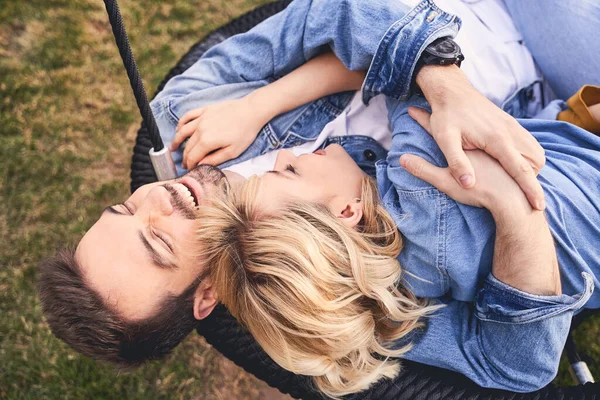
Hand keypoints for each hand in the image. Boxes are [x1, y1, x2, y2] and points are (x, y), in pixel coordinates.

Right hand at [171, 97, 267, 168]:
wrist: (251, 111)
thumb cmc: (245, 133)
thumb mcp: (233, 152)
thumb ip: (215, 160)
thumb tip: (201, 165)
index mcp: (207, 141)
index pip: (192, 157)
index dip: (189, 165)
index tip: (189, 170)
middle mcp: (200, 129)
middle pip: (188, 146)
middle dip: (185, 157)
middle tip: (184, 164)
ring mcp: (201, 118)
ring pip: (183, 131)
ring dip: (176, 140)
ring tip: (172, 148)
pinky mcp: (205, 110)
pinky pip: (188, 116)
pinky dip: (181, 123)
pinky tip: (179, 129)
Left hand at [415, 65, 545, 209]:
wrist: (452, 90)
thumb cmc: (446, 116)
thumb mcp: (445, 140)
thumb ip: (456, 162)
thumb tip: (468, 183)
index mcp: (497, 139)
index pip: (519, 169)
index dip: (530, 189)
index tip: (539, 206)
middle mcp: (511, 132)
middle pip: (533, 162)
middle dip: (533, 182)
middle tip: (529, 200)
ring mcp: (513, 127)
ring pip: (533, 153)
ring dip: (529, 169)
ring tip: (517, 184)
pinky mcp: (511, 124)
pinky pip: (528, 144)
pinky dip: (526, 157)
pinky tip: (513, 166)